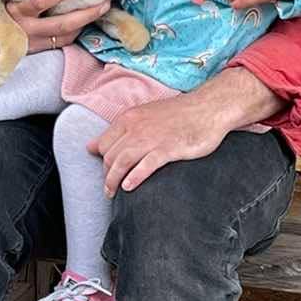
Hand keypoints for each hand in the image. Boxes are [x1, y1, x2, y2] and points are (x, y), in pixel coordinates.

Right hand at [0, 0, 110, 59]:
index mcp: (13, 10)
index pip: (40, 3)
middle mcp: (24, 28)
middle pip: (60, 23)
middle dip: (85, 14)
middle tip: (104, 2)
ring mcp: (30, 42)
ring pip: (63, 34)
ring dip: (84, 23)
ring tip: (101, 9)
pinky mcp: (33, 50)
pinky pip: (58, 42)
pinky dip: (73, 33)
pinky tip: (85, 23)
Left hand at [89, 95, 228, 196]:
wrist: (208, 107)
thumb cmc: (178, 114)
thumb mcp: (145, 116)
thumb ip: (120, 131)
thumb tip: (91, 147)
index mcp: (129, 118)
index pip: (104, 144)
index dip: (101, 161)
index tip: (105, 173)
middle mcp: (136, 127)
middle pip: (111, 155)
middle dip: (106, 175)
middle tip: (109, 189)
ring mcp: (152, 138)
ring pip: (123, 161)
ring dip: (113, 180)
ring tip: (112, 193)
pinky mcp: (169, 148)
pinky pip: (147, 164)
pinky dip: (135, 176)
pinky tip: (129, 187)